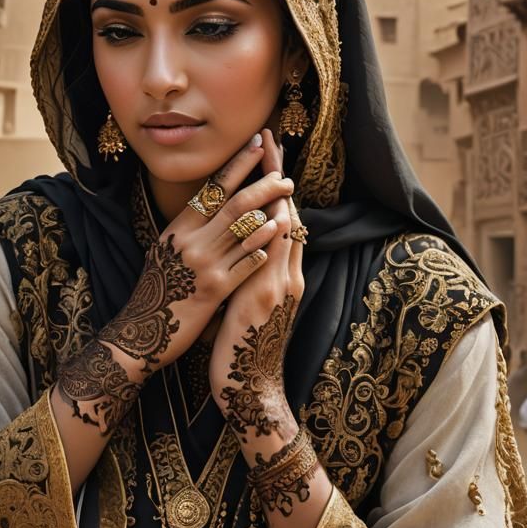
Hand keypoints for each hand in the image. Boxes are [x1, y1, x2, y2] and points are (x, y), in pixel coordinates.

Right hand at [98, 134, 293, 375]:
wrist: (141, 333)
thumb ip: (187, 231)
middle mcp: (190, 241)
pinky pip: (247, 261)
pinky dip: (263, 246)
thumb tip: (210, 205)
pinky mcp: (215, 289)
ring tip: (288, 201)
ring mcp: (204, 264)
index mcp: (177, 229)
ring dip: (272, 212)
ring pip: (245, 228)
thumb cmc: (155, 293)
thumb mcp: (164, 253)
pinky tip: (277, 236)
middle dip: (263, 185)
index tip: (259, 146)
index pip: (213, 189)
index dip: (238, 165)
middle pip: (235, 203)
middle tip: (284, 177)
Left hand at [209, 129, 304, 444]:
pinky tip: (267, 206)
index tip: (266, 155)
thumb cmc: (242, 350)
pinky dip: (271, 229)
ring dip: (274, 190)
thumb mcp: (248, 305)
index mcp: (280, 277)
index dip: (274, 187)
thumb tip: (240, 251)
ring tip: (269, 156)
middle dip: (277, 176)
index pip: (280, 221)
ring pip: (282, 228)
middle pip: (285, 214)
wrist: (250, 389)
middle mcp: (286, 276)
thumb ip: (249, 276)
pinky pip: (272, 256)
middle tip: (270, 138)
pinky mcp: (265, 299)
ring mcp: (279, 286)